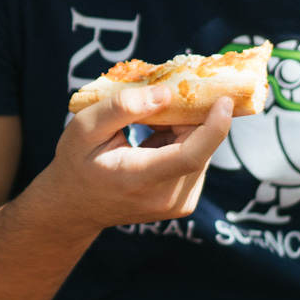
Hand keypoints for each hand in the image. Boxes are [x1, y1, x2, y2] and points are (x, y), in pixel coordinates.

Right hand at [36, 87, 230, 231]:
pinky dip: (182, 143)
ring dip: (184, 130)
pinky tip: (156, 140)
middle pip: (197, 147)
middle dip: (189, 116)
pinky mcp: (184, 203)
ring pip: (199, 152)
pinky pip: (195, 161)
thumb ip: (122, 108)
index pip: (190, 157)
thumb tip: (166, 93)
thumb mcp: (84, 127)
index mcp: (139, 179)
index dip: (214, 127)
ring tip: (150, 125)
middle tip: (164, 97)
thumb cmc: (77, 162)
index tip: (225, 100)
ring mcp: (177, 205)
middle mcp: (166, 198)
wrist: (74, 206)